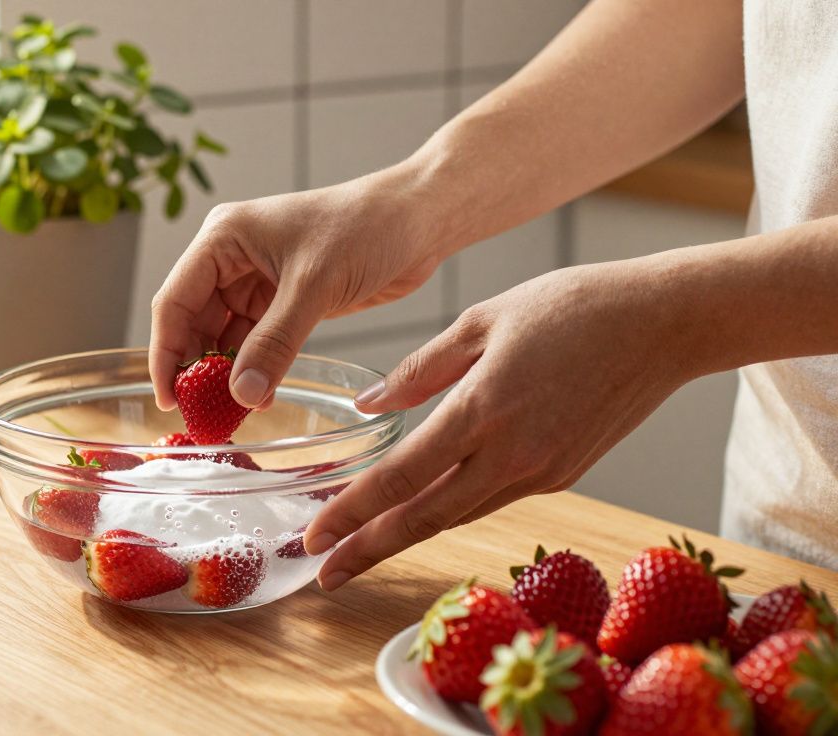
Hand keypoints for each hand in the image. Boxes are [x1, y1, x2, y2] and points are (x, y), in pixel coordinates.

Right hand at [148, 171, 449, 409]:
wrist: (419, 219)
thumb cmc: (366, 226)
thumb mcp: (314, 286)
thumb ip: (274, 343)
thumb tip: (240, 395)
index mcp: (224, 238)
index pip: (175, 301)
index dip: (166, 352)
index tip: (168, 399)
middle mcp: (232, 257)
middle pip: (194, 322)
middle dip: (196, 369)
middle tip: (200, 416)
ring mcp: (258, 279)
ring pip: (224, 336)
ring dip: (227, 374)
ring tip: (230, 415)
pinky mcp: (285, 299)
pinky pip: (257, 341)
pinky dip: (256, 369)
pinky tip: (260, 397)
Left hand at [304, 260, 701, 589]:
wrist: (666, 323)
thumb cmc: (572, 306)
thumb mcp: (483, 319)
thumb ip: (420, 369)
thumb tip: (367, 406)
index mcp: (485, 407)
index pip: (402, 476)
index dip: (352, 512)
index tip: (314, 537)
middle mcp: (514, 453)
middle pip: (426, 518)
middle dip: (368, 550)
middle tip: (323, 574)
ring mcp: (543, 472)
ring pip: (459, 515)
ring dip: (406, 537)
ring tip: (360, 550)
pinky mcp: (565, 475)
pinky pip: (493, 498)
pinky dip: (450, 509)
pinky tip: (421, 511)